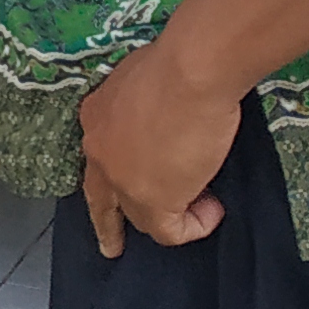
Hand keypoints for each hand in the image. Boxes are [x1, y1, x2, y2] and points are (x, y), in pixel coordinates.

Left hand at [76, 43, 236, 257]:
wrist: (190, 72)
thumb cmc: (176, 63)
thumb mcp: (144, 80)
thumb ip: (142, 104)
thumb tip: (163, 111)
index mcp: (96, 116)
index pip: (99, 155)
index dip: (114, 171)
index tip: (131, 176)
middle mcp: (98, 151)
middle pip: (101, 198)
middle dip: (108, 223)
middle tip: (112, 245)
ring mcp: (120, 180)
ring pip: (138, 217)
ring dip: (172, 214)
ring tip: (205, 203)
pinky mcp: (150, 201)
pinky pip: (169, 231)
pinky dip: (193, 226)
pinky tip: (212, 212)